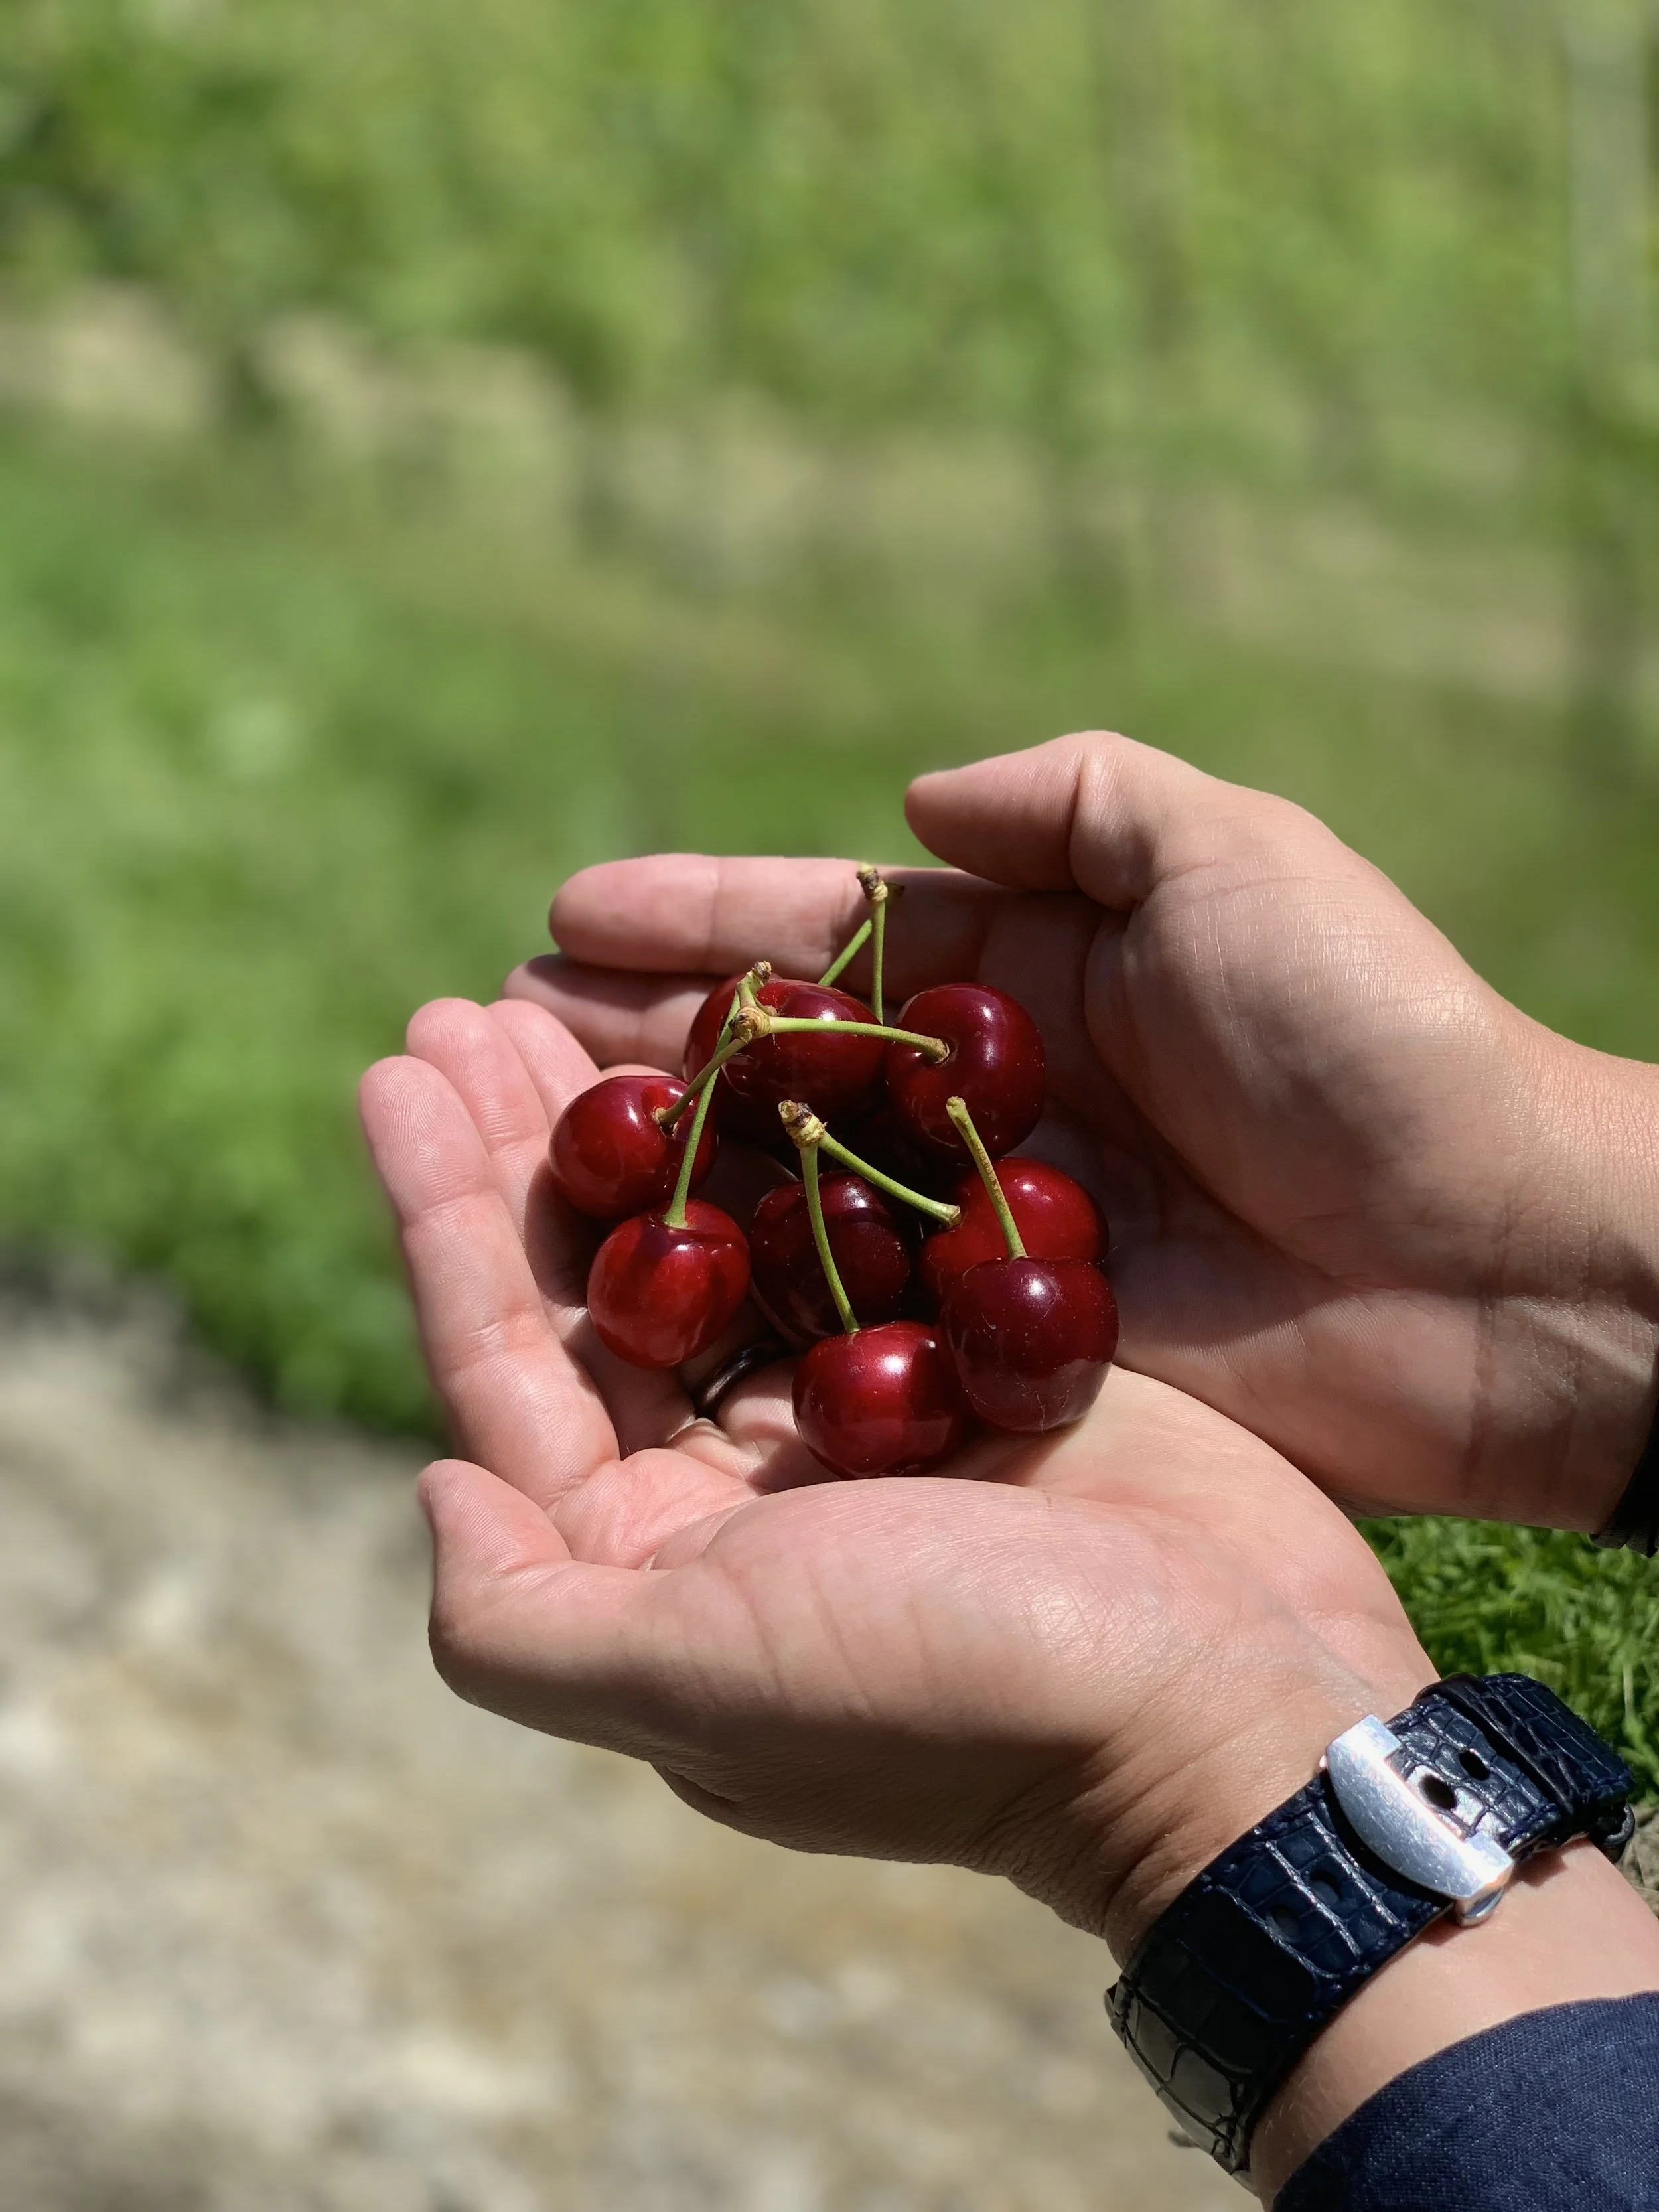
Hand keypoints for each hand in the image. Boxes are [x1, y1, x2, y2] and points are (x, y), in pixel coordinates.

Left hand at [358, 993, 1429, 1956]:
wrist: (1226, 1711)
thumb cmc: (958, 1694)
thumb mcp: (703, 1683)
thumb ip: (521, 1617)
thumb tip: (424, 1481)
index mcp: (651, 1559)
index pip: (506, 1364)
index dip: (442, 1215)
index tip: (399, 1069)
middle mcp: (733, 1489)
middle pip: (597, 1286)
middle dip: (525, 1144)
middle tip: (474, 1000)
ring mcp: (854, 1419)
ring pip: (715, 1238)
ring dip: (644, 1121)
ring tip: (574, 990)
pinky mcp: (965, 1363)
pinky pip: (851, 1223)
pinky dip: (795, 1133)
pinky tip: (754, 1032)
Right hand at [509, 731, 1658, 1529]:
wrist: (1497, 1263)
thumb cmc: (1373, 1038)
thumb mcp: (1236, 856)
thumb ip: (1075, 804)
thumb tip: (912, 801)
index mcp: (1037, 969)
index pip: (826, 935)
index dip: (694, 920)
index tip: (559, 917)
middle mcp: (992, 1094)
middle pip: (777, 1066)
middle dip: (636, 1046)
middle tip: (484, 1046)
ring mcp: (991, 1228)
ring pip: (792, 1194)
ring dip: (662, 1180)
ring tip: (520, 1165)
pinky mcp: (1011, 1348)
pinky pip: (859, 1316)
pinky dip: (758, 1305)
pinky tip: (642, 1302)